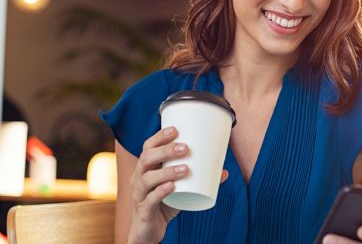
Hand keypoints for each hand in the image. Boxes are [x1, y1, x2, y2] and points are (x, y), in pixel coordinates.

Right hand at [127, 126, 228, 243]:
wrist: (148, 231)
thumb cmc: (164, 203)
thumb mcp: (181, 189)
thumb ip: (199, 180)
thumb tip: (223, 172)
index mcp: (146, 169)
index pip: (147, 148)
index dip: (159, 137)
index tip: (175, 129)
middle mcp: (138, 179)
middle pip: (146, 159)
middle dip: (165, 151)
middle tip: (185, 148)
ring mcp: (139, 195)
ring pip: (147, 179)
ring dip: (167, 171)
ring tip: (185, 168)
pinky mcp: (143, 211)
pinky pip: (149, 200)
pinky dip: (161, 192)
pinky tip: (172, 187)